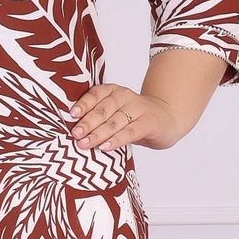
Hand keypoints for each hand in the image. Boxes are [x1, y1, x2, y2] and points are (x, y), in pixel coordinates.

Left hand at [68, 83, 183, 152]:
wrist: (167, 117)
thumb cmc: (134, 118)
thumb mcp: (115, 113)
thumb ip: (98, 118)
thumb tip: (73, 132)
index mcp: (113, 91)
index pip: (96, 94)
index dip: (83, 104)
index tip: (71, 115)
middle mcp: (125, 97)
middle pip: (103, 110)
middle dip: (87, 123)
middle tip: (75, 134)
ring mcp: (138, 109)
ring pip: (115, 122)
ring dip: (98, 134)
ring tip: (85, 144)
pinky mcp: (149, 123)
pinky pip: (130, 132)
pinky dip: (117, 140)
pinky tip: (106, 147)